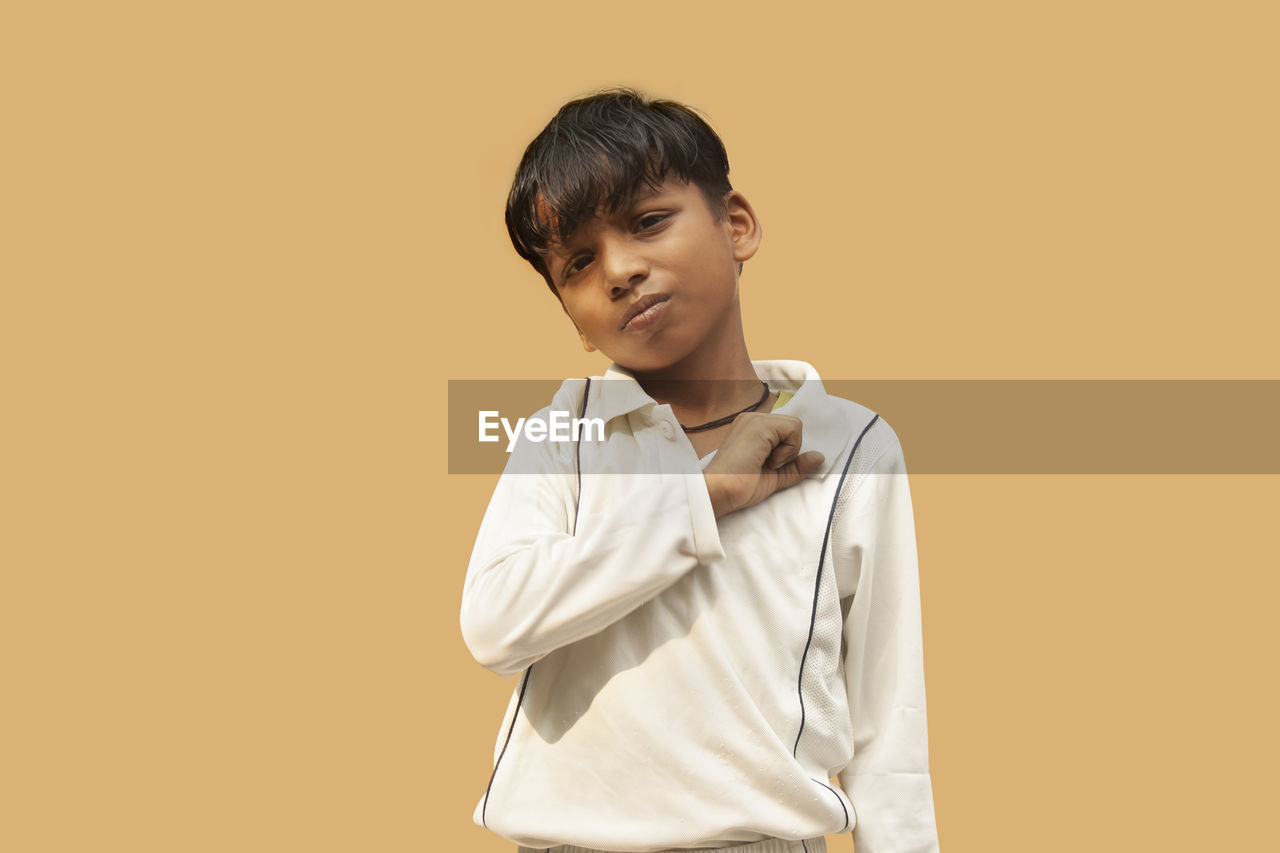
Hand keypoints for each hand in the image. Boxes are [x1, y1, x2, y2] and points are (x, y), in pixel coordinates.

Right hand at [702, 412, 824, 517]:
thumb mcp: (776, 476)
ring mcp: (754, 420)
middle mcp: (752, 419)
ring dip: (788, 450)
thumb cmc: (740, 487)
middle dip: (789, 450)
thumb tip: (819, 456)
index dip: (787, 449)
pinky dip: (788, 450)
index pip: (786, 430)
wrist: (721, 492)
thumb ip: (797, 466)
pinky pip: (793, 429)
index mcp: (752, 428)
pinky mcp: (759, 425)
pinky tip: (768, 460)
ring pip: (795, 426)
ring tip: (766, 463)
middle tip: (769, 465)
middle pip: (793, 427)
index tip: (772, 465)